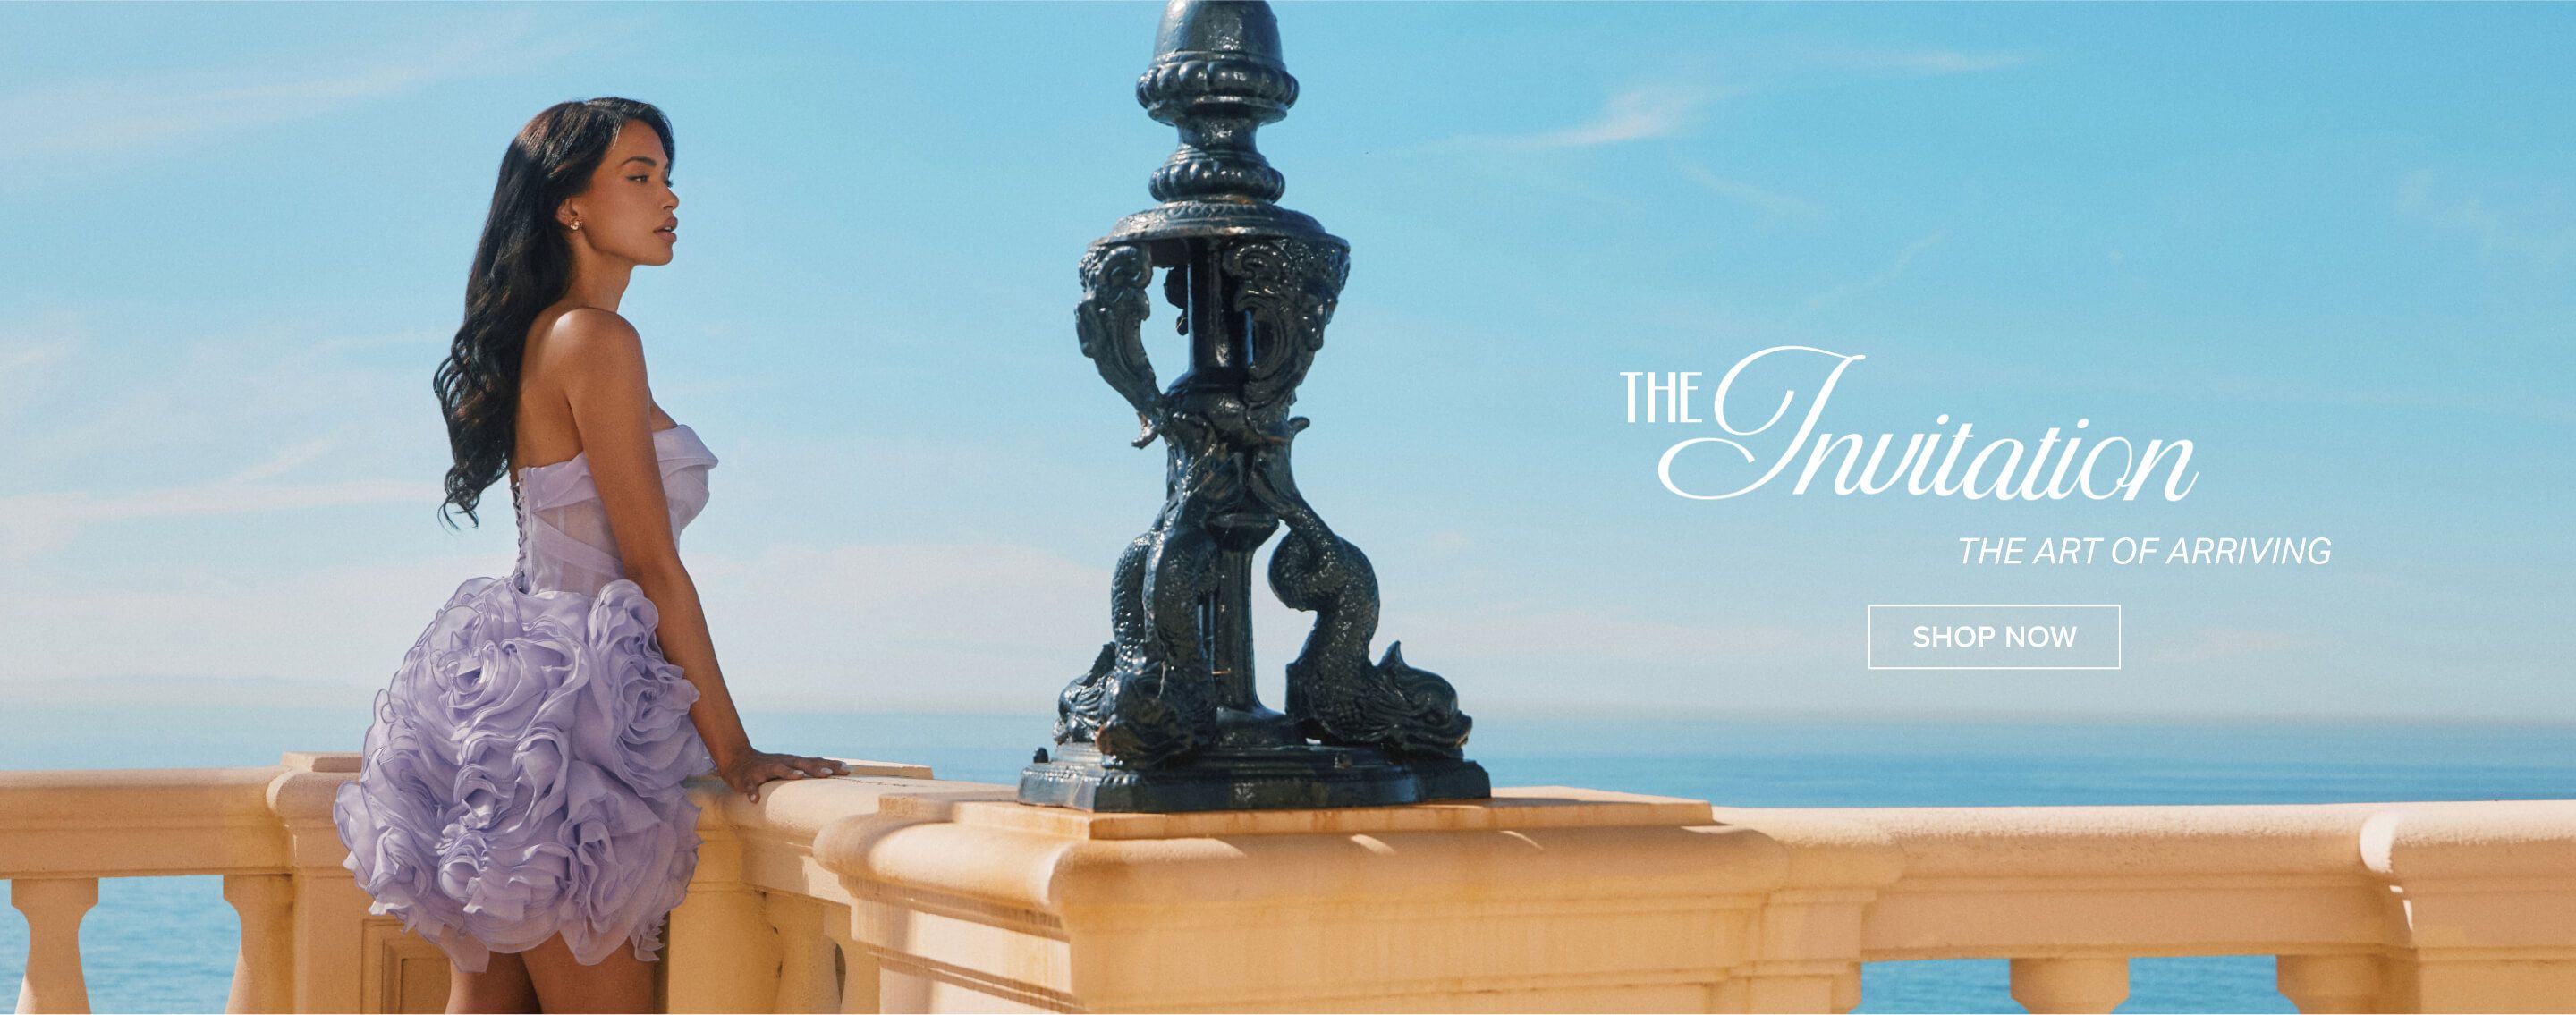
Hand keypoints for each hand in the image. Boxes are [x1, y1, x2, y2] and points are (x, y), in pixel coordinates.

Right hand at [718, 750, 851, 802]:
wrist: (737, 759)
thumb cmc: (769, 765)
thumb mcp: (789, 765)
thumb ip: (807, 769)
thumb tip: (832, 775)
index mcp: (792, 761)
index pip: (815, 761)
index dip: (830, 765)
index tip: (847, 770)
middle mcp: (781, 762)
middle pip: (801, 763)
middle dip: (815, 769)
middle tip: (830, 774)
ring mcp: (764, 770)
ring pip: (777, 769)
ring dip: (788, 772)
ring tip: (799, 777)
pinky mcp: (748, 779)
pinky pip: (750, 786)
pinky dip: (753, 791)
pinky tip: (755, 799)